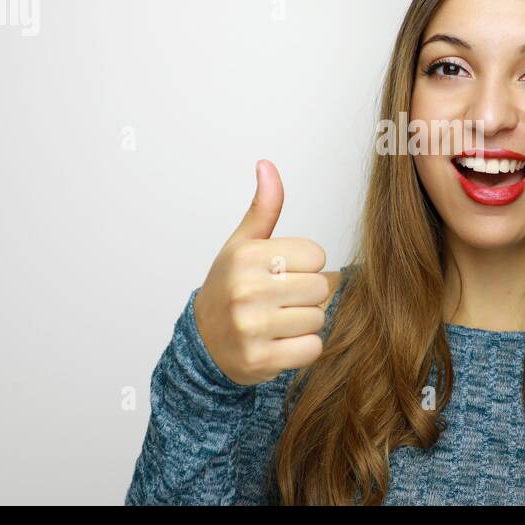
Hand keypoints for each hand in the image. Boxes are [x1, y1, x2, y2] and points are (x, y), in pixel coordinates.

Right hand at [193, 159, 331, 385]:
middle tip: (282, 300)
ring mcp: (252, 327)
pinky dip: (302, 348)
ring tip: (279, 321)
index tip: (284, 273)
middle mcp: (247, 290)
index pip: (317, 255)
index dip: (306, 265)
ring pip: (318, 319)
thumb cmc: (229, 287)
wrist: (203, 343)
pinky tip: (280, 342)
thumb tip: (267, 165)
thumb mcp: (242, 244)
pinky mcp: (260, 360)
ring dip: (305, 322)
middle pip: (321, 288)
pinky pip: (311, 348)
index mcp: (247, 257)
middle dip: (308, 295)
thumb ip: (264, 207)